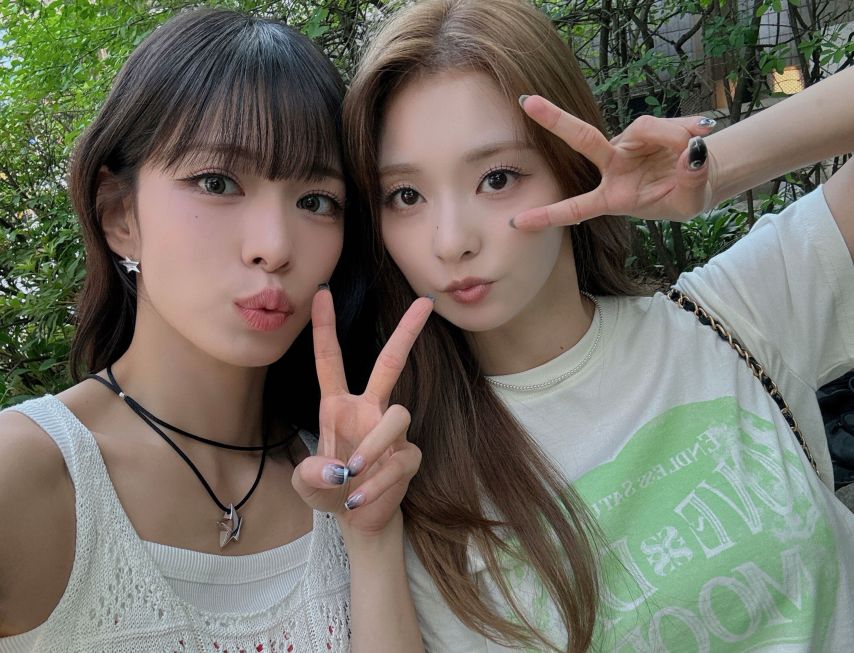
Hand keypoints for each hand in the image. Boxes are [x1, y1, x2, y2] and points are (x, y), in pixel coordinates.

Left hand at [292, 288, 432, 534]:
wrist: (355, 519)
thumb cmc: (327, 491)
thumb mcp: (305, 485)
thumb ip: (309, 475)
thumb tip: (336, 469)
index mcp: (337, 406)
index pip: (330, 360)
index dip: (325, 327)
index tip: (322, 293)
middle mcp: (368, 410)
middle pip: (391, 363)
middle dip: (407, 332)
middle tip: (424, 303)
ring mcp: (391, 432)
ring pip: (397, 415)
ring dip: (374, 444)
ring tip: (352, 471)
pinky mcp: (408, 457)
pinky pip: (401, 459)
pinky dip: (377, 482)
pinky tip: (358, 500)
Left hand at [511, 95, 717, 229]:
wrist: (701, 178)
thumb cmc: (683, 197)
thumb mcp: (690, 201)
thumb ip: (691, 181)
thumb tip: (691, 153)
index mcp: (613, 198)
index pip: (577, 208)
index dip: (549, 215)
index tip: (518, 222)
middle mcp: (614, 166)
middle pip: (584, 139)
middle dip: (556, 120)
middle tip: (527, 102)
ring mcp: (629, 143)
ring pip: (646, 128)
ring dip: (675, 137)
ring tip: (695, 152)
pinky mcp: (647, 127)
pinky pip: (668, 122)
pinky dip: (689, 129)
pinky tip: (701, 135)